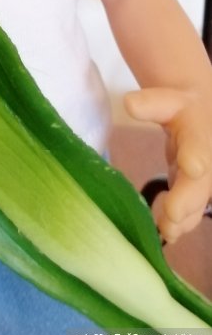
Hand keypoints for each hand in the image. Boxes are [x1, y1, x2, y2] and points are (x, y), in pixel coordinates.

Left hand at [124, 86, 211, 242]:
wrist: (200, 117)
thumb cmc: (178, 107)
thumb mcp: (165, 100)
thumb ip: (150, 104)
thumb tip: (130, 103)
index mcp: (199, 129)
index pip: (199, 143)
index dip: (196, 156)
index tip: (192, 167)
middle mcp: (206, 156)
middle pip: (200, 180)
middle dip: (188, 197)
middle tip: (173, 214)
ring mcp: (203, 177)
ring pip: (198, 199)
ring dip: (185, 217)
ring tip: (167, 230)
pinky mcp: (195, 190)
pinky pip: (192, 208)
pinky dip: (181, 223)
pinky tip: (168, 234)